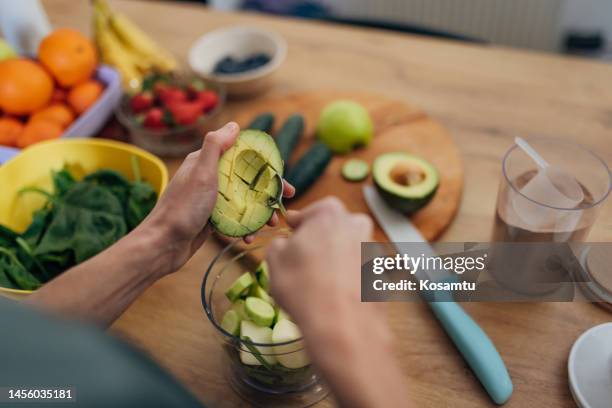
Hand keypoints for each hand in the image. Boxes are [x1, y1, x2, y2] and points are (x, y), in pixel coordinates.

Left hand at [143, 122, 293, 275]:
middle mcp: (210, 178)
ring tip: (270, 225)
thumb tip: (234, 125)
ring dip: (260, 213)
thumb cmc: (182, 208)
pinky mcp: (211, 219)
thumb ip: (216, 146)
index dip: (267, 168)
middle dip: (268, 194)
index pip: (244, 158)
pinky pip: (235, 219)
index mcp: (206, 162)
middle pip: (248, 181)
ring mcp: (211, 199)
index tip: (283, 182)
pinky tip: (249, 237)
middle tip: (283, 206)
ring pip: (244, 202)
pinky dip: (245, 227)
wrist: (163, 244)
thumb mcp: (201, 172)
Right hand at [266, 197, 411, 407]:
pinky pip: (357, 270)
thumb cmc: (303, 286)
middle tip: (301, 263)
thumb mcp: (275, 259)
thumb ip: (280, 244)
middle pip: (331, 228)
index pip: (308, 213)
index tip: (289, 237)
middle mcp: (357, 224)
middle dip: (318, 242)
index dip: (296, 227)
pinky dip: (347, 278)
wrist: (342, 326)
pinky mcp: (381, 274)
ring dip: (334, 260)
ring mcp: (372, 249)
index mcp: (331, 212)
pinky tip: (334, 296)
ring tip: (317, 284)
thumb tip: (287, 245)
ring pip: (346, 249)